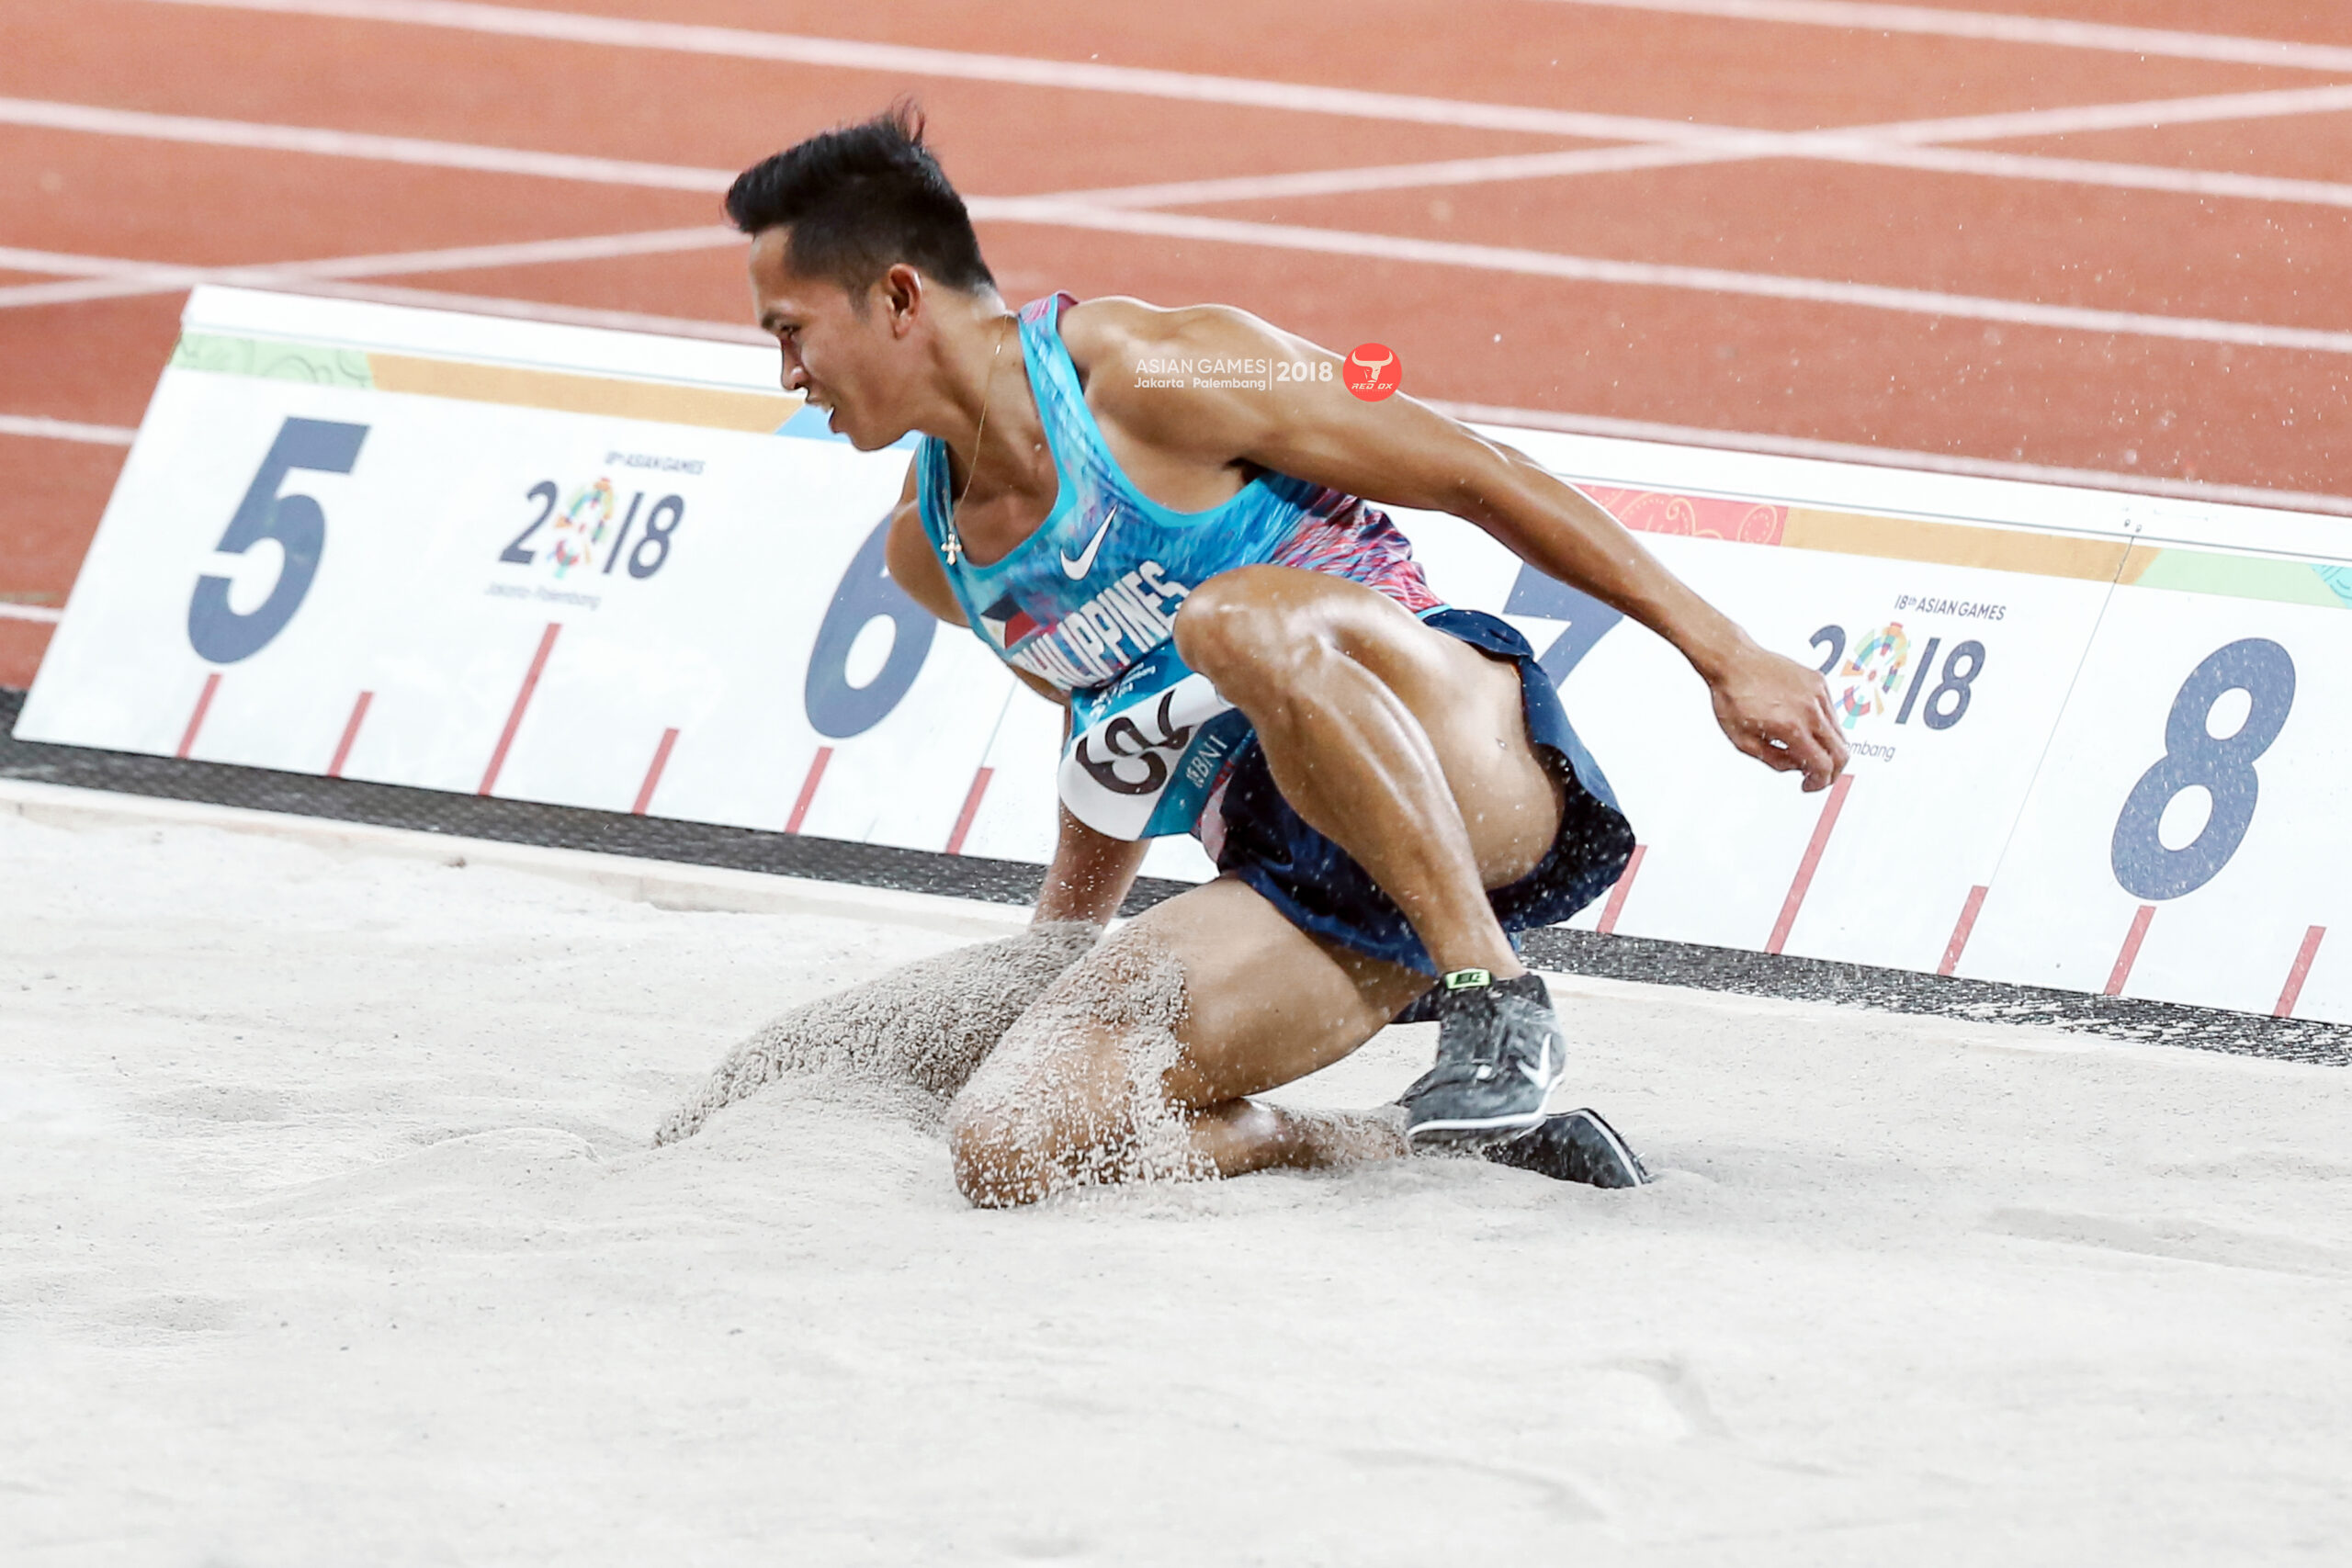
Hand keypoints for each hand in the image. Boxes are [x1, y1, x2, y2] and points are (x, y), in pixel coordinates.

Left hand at [1706, 641, 1849, 790]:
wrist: (1733, 661)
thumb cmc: (1733, 697)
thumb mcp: (1744, 741)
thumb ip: (1775, 761)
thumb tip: (1797, 767)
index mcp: (1791, 727)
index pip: (1822, 766)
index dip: (1818, 782)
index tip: (1809, 785)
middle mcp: (1810, 709)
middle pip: (1841, 753)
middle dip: (1832, 771)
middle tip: (1816, 775)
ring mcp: (1818, 693)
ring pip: (1839, 733)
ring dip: (1827, 748)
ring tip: (1804, 749)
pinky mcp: (1819, 681)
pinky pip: (1831, 713)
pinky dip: (1823, 726)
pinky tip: (1802, 726)